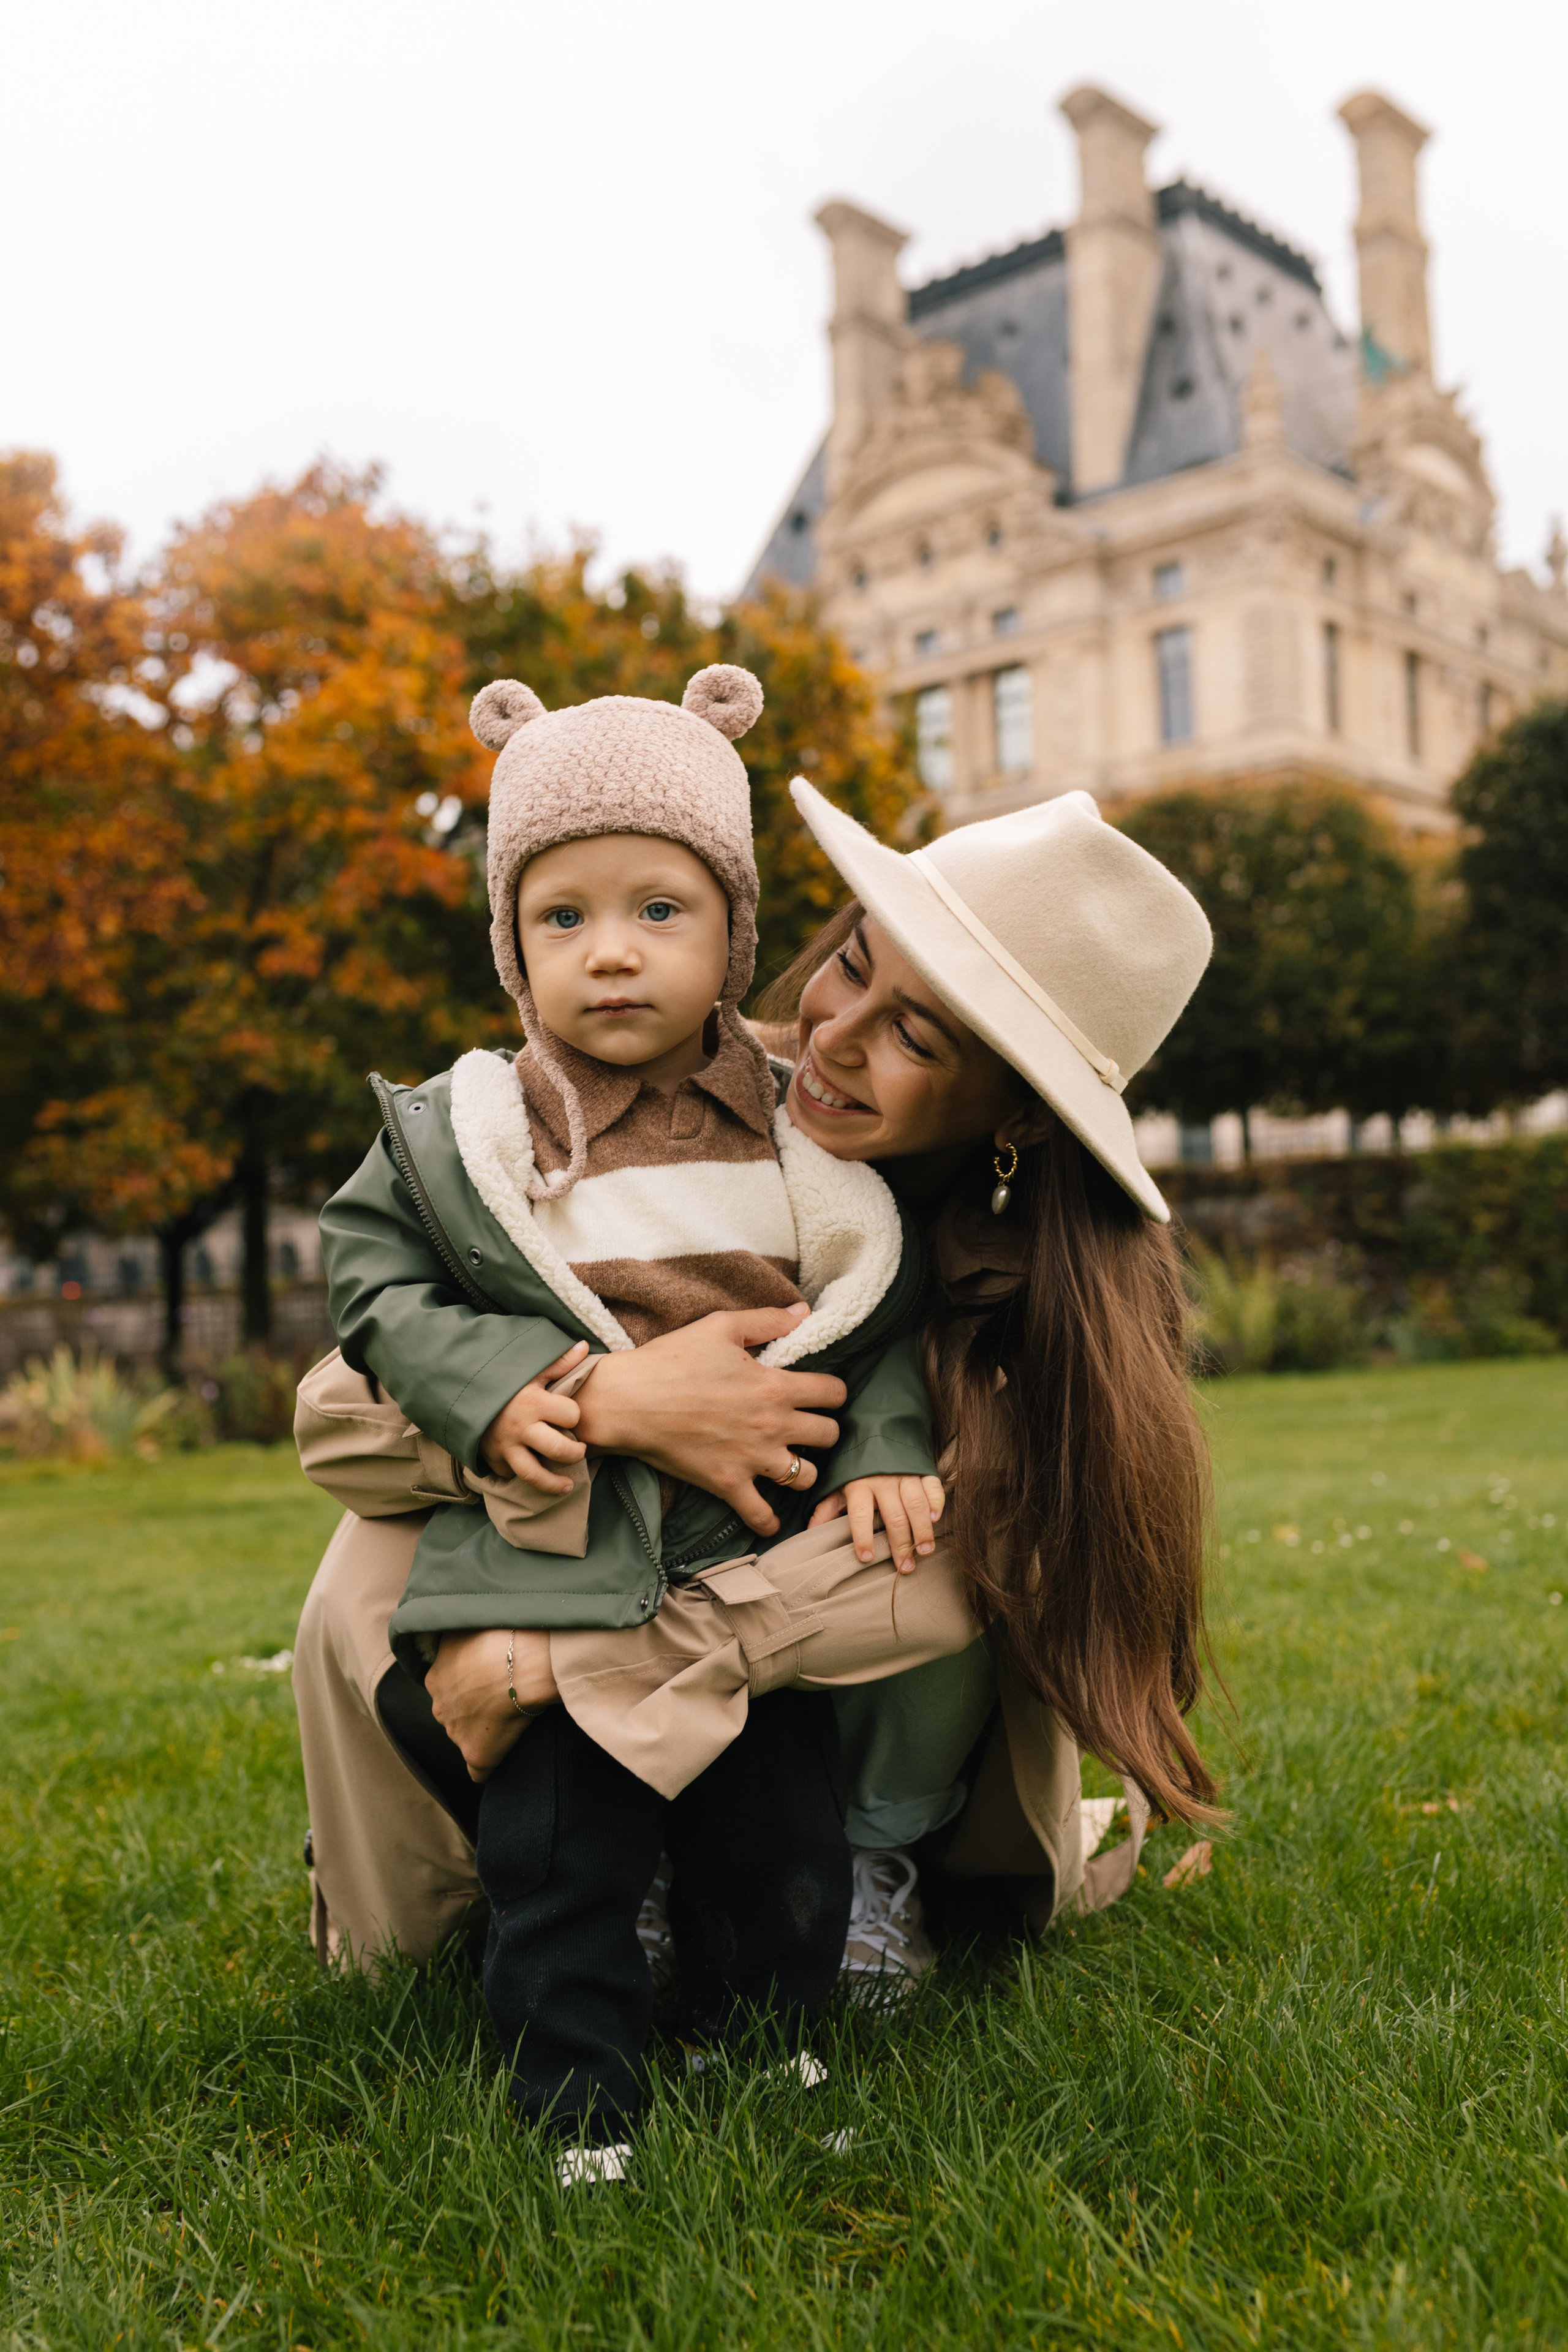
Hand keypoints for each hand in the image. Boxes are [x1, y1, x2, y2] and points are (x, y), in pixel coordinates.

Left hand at [425, 1627, 559, 1782]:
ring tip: (512, 1716)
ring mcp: (457, 1733)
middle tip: (502, 1694)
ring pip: (466, 1736)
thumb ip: (456, 1639)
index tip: (489, 1676)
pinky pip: (479, 1771)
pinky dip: (488, 1767)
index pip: (445, 1687)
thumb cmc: (502, 1635)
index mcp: (435, 1677)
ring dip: (483, 1730)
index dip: (469, 1682)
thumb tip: (461, 1641)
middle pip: (452, 1713)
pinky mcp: (478, 1754)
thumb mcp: (467, 1627)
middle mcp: (440, 1707)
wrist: (524, 1660)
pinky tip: (502, 1757)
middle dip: (471, 1707)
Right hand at [479, 1340, 591, 1495]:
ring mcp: (505, 1446)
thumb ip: (559, 1362)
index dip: (574, 1416)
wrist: (458, 1388)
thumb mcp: (529, 1368)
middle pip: (559, 1450)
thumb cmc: (501, 1377)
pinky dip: (520, 1475)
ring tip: (567, 1487)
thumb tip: (584, 1346)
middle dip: (575, 1453)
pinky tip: (532, 1472)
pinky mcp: (492, 1458)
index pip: (571, 1415)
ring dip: (554, 1484)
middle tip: (578, 1450)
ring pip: (534, 1475)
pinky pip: (509, 1474)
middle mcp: (521, 1427)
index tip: (571, 1416)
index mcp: (534, 1402)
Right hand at [572, 1306, 846, 1537]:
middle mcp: (772, 1425)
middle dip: (823, 1429)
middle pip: (829, 1435)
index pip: (833, 1393)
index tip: (822, 1393)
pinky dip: (769, 1520)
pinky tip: (771, 1517)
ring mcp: (751, 1458)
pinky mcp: (726, 1483)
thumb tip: (803, 1313)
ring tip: (791, 1462)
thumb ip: (768, 1320)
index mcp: (774, 1385)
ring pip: (807, 1476)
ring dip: (803, 1470)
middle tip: (808, 1426)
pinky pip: (761, 1515)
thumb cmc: (671, 1359)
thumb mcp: (721, 1326)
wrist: (627, 1400)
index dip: (833, 1391)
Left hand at [807, 1475, 946, 1572]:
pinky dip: (936, 1504)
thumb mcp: (837, 1484)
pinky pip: (932, 1487)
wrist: (876, 1427)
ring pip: (916, 1505)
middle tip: (906, 1567)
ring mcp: (904, 1473)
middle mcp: (882, 1480)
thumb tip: (810, 1534)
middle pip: (894, 1516)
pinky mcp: (922, 1468)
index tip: (866, 1558)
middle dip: (901, 1544)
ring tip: (925, 1551)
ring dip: (922, 1530)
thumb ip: (826, 1510)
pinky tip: (935, 1520)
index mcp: (858, 1485)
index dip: (862, 1537)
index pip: (859, 1515)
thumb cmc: (855, 1465)